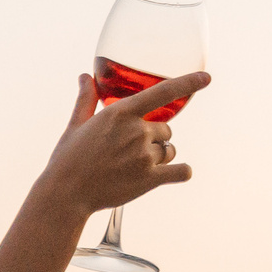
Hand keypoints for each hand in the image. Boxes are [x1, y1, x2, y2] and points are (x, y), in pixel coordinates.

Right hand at [37, 69, 207, 218]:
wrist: (65, 195)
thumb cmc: (67, 159)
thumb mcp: (76, 125)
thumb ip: (87, 99)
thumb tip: (85, 77)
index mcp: (121, 113)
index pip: (163, 92)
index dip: (188, 83)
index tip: (206, 77)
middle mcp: (136, 131)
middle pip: (165, 128)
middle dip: (153, 138)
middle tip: (127, 152)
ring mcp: (144, 155)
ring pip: (170, 150)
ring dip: (160, 157)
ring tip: (134, 167)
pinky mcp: (150, 179)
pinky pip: (181, 172)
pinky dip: (180, 173)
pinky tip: (175, 174)